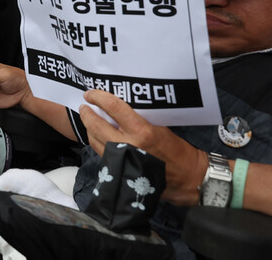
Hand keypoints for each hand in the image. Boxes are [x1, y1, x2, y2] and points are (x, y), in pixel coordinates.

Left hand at [79, 89, 206, 205]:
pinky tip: (96, 135)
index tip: (90, 94)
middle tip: (84, 106)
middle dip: (87, 113)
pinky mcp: (119, 170)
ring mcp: (122, 159)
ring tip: (88, 119)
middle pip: (96, 124)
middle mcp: (129, 145)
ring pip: (94, 139)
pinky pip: (100, 152)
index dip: (98, 97)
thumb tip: (117, 107)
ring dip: (88, 128)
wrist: (186, 177)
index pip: (113, 107)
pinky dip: (95, 141)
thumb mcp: (160, 127)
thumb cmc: (177, 151)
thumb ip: (137, 118)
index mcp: (142, 131)